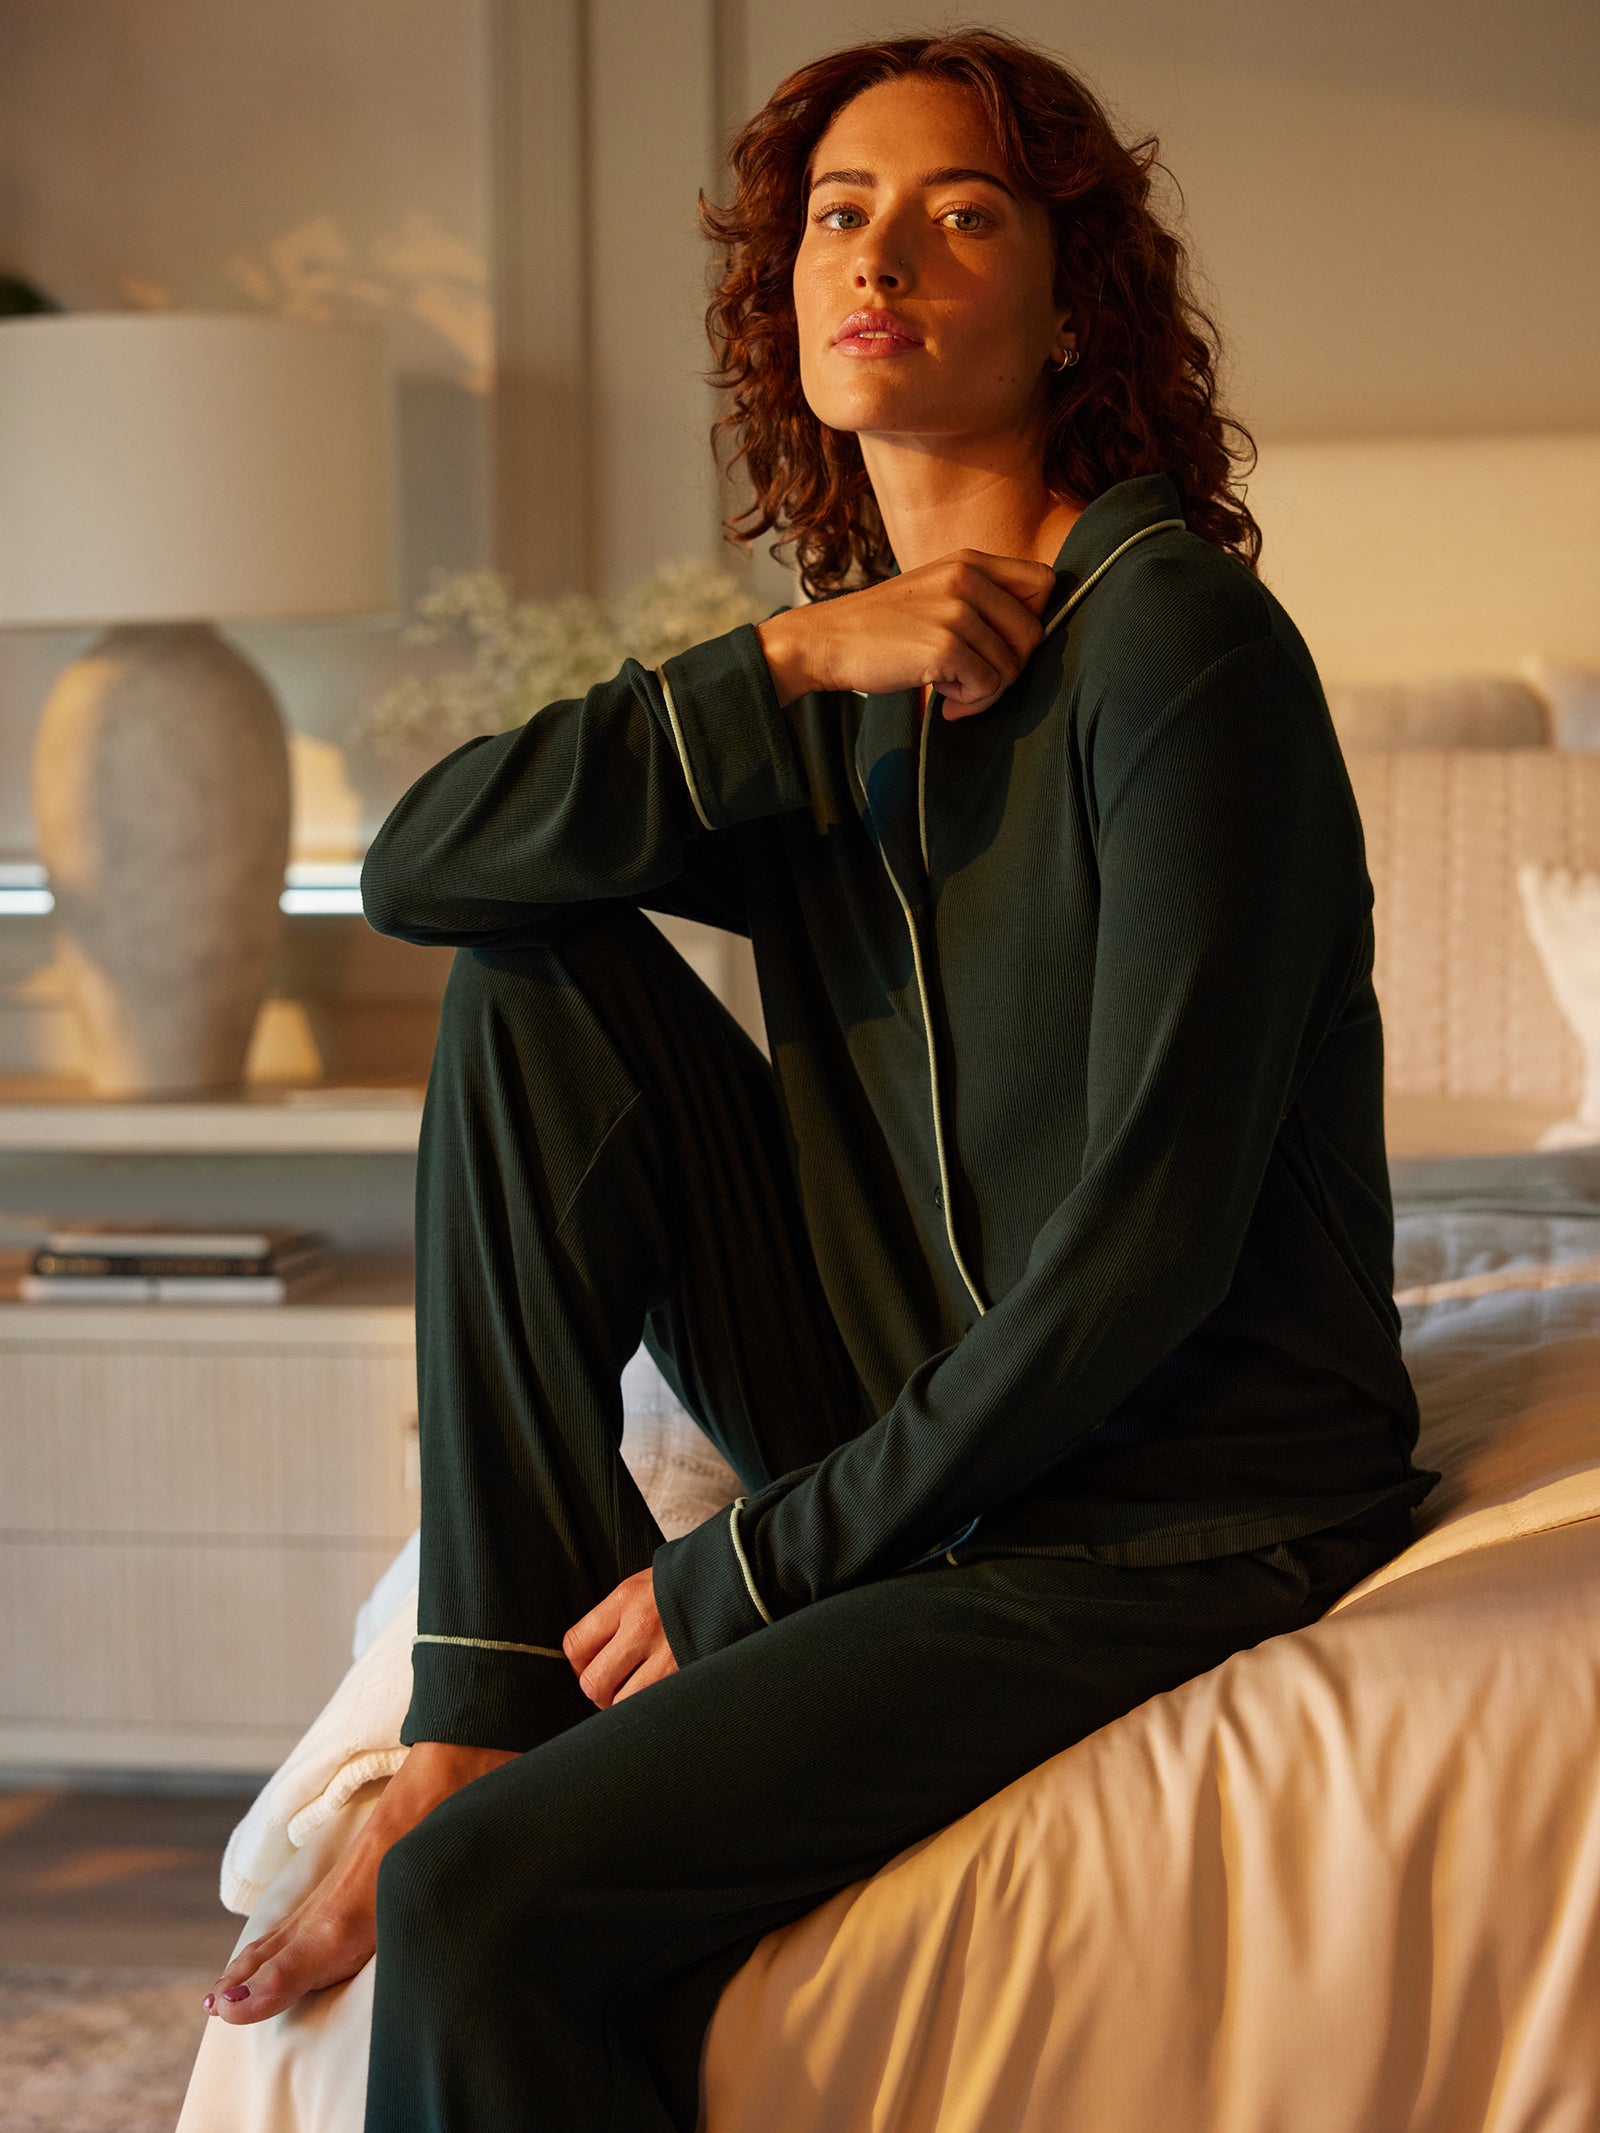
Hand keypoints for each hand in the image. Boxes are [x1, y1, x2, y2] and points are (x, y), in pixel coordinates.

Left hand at [563, 1567, 678, 1707]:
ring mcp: (668, 1655)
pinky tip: (659, 1693)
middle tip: (613, 1686)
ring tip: (637, 1692)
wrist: (738, 1575)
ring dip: (625, 1704)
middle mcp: (642, 1628)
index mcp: (626, 1600)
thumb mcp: (643, 1585)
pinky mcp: (690, 1672)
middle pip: (594, 1682)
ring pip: (623, 1703)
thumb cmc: (686, 1582)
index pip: (577, 1645)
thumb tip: (591, 1655)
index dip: (578, 1664)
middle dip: (599, 1692)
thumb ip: (615, 1617)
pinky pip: (656, 1705)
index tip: (589, 1665)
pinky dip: (652, 1707)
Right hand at [756, 549, 1056, 718]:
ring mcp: (957, 610)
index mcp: (970, 561)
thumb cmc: (881, 628)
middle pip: (1034, 633)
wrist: (826, 641)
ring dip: (984, 691)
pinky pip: (987, 685)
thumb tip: (1032, 638)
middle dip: (1011, 668)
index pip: (1044, 583)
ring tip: (947, 687)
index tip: (1000, 643)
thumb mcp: (934, 592)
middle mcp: (968, 578)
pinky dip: (968, 702)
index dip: (1033, 620)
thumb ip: (979, 600)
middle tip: (973, 680)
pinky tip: (939, 698)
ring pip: (1012, 666)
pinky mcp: (945, 645)